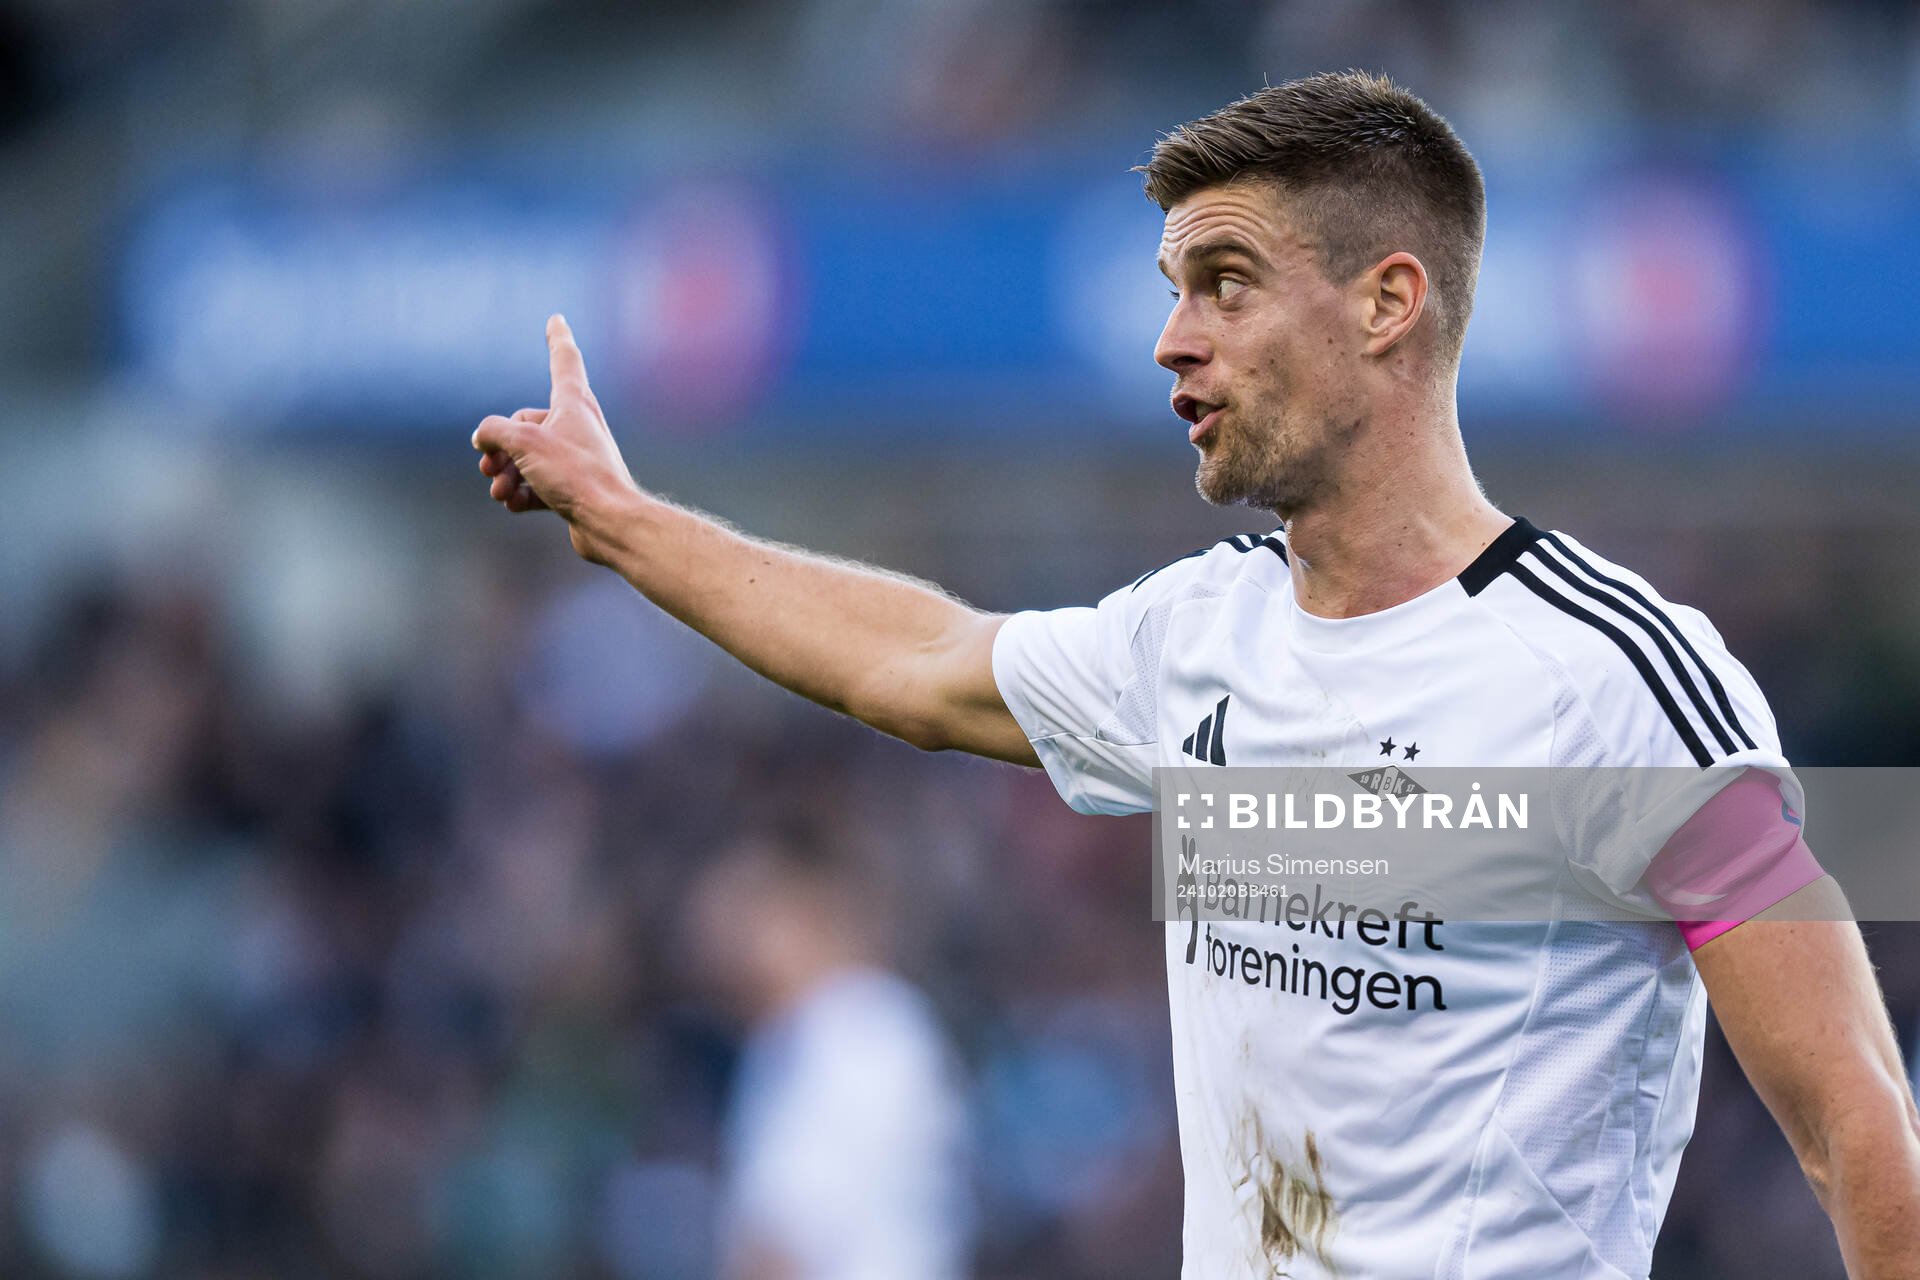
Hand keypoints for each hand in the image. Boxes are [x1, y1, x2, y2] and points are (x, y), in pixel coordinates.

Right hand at [472, 315, 639, 559]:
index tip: (557, 319)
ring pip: (527, 458)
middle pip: (525, 424)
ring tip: (500, 490)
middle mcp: (577, 426)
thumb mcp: (523, 443)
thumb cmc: (575, 475)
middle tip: (488, 466)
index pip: (563, 359)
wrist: (610, 523)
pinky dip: (522, 493)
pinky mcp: (574, 489)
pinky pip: (537, 484)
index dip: (556, 338)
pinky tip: (514, 504)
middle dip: (499, 446)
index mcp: (574, 403)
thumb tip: (482, 438)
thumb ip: (493, 431)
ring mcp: (575, 459)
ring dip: (506, 474)